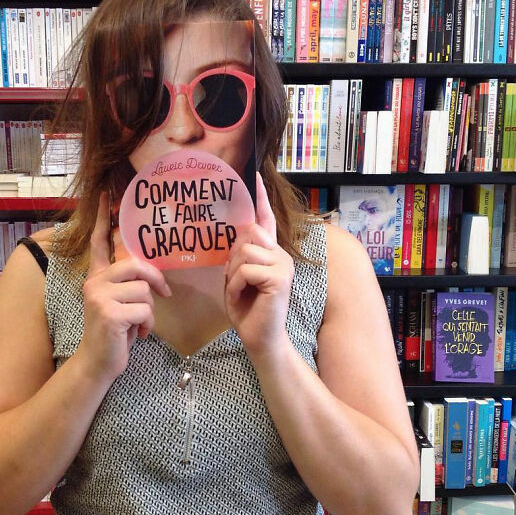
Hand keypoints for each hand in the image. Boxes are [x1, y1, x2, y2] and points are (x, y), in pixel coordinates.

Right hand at [74, 191, 171, 383]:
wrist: (97, 363)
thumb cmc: (114, 333)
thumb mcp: (119, 303)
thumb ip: (128, 285)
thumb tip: (152, 275)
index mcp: (97, 277)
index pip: (100, 242)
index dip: (104, 219)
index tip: (105, 196)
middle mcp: (94, 282)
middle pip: (136, 265)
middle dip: (156, 281)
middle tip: (164, 294)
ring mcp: (99, 297)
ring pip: (144, 290)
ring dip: (150, 311)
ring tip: (139, 324)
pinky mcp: (109, 313)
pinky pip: (145, 310)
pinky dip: (148, 325)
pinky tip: (137, 335)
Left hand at [224, 173, 294, 356]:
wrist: (259, 338)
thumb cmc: (247, 309)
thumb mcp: (237, 277)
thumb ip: (239, 255)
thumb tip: (238, 234)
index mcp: (271, 252)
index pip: (265, 220)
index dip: (259, 198)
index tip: (254, 176)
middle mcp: (280, 254)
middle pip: (246, 234)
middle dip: (232, 257)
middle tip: (234, 280)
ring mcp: (283, 265)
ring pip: (243, 252)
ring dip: (232, 275)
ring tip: (239, 291)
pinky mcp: (280, 278)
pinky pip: (245, 270)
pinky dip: (235, 285)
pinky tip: (242, 297)